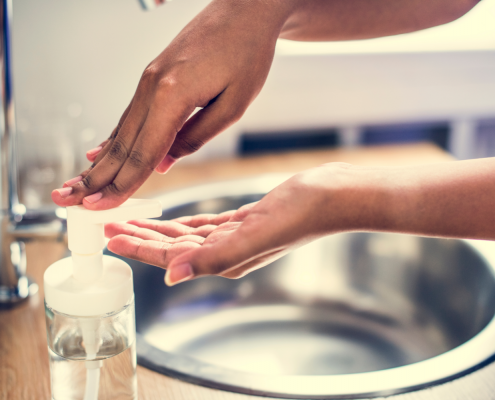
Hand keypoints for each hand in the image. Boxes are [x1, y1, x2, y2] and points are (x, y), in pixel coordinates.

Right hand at [52, 0, 296, 209]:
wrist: (244, 11)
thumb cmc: (246, 54)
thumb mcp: (233, 104)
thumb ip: (197, 135)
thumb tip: (165, 163)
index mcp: (172, 95)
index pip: (144, 153)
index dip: (122, 185)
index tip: (99, 206)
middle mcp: (151, 87)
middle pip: (121, 144)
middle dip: (96, 179)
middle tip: (69, 202)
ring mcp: (148, 81)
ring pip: (120, 131)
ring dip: (98, 162)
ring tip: (77, 183)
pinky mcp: (152, 77)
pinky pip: (128, 116)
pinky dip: (112, 138)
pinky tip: (99, 152)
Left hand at [105, 163, 370, 284]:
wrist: (330, 196)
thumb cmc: (301, 214)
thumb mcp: (255, 235)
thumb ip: (214, 258)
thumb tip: (172, 276)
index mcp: (225, 259)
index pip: (172, 256)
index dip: (140, 248)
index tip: (112, 238)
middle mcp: (227, 252)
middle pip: (173, 247)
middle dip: (141, 238)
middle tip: (111, 226)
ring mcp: (235, 237)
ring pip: (185, 236)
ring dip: (157, 229)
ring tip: (132, 220)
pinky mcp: (243, 222)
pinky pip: (204, 225)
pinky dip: (183, 222)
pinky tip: (171, 219)